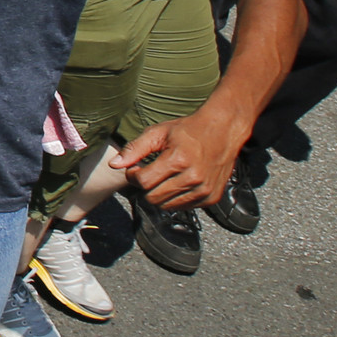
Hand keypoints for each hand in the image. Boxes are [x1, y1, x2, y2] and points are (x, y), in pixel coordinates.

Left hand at [113, 107, 245, 208]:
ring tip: (162, 177)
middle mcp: (194, 178)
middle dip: (144, 186)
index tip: (135, 168)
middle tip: (147, 173)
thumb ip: (135, 149)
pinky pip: (183, 207)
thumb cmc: (187, 130)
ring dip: (158, 194)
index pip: (144, 181)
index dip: (133, 176)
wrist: (223, 131)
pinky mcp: (212, 198)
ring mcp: (205, 190)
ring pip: (166, 206)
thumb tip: (114, 165)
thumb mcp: (158, 133)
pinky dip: (175, 198)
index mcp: (178, 160)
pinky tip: (177, 182)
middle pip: (153, 197)